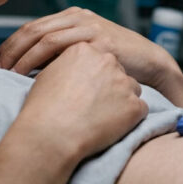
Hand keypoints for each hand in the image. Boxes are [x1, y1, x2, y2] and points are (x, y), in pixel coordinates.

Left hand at [0, 7, 182, 108]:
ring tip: (5, 74)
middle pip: (32, 30)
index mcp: (73, 17)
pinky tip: (27, 74)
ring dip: (19, 56)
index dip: (10, 45)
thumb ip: (63, 54)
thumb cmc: (117, 64)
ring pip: (42, 37)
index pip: (32, 28)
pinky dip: (37, 60)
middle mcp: (79, 17)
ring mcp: (88, 26)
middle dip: (9, 50)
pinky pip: (58, 47)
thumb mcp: (87, 54)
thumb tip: (31, 68)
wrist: (151, 64)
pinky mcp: (97, 38)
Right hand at [15, 42, 147, 161]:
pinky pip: (139, 110)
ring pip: (131, 90)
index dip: (94, 77)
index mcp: (87, 50)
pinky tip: (112, 126)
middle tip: (94, 105)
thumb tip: (70, 68)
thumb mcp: (48, 74)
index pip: (100, 60)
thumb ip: (65, 65)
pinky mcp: (134, 106)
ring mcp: (124, 83)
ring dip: (122, 101)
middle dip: (110, 87)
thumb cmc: (43, 107)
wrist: (51, 133)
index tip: (86, 90)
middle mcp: (108, 61)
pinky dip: (130, 118)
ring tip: (101, 117)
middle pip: (117, 72)